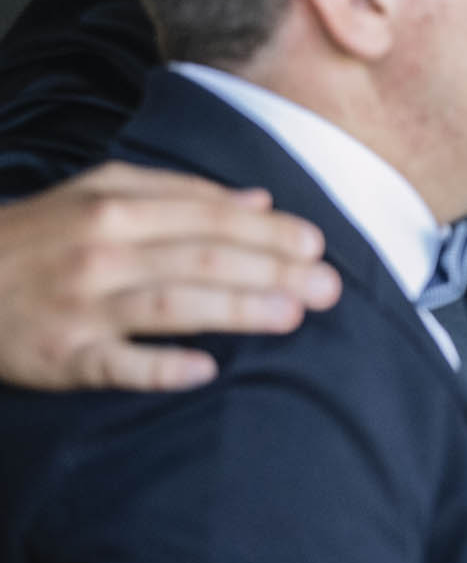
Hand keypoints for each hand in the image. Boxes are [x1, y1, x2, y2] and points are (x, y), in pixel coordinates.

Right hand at [0, 162, 340, 390]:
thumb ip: (183, 193)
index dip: (268, 232)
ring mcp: (82, 306)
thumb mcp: (103, 192)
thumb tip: (259, 201)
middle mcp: (104, 252)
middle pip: (202, 259)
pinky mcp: (60, 357)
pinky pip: (116, 364)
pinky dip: (159, 366)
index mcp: (119, 206)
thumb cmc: (43, 234)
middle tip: (327, 286)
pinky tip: (205, 369)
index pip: (211, 218)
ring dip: (236, 309)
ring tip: (291, 314)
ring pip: (171, 305)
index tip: (316, 245)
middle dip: (272, 270)